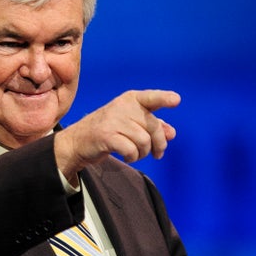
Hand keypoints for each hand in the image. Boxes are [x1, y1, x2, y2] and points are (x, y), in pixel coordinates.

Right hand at [54, 90, 180, 180]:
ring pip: (144, 141)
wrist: (79, 140)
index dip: (164, 99)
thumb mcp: (132, 124)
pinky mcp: (106, 136)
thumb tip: (172, 133)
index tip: (176, 100)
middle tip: (157, 154)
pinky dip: (132, 157)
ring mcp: (114, 120)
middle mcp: (123, 106)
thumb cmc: (110, 130)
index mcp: (131, 99)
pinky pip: (131, 150)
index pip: (151, 98)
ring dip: (143, 153)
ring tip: (136, 154)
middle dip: (159, 144)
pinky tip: (127, 156)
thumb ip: (153, 126)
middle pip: (153, 128)